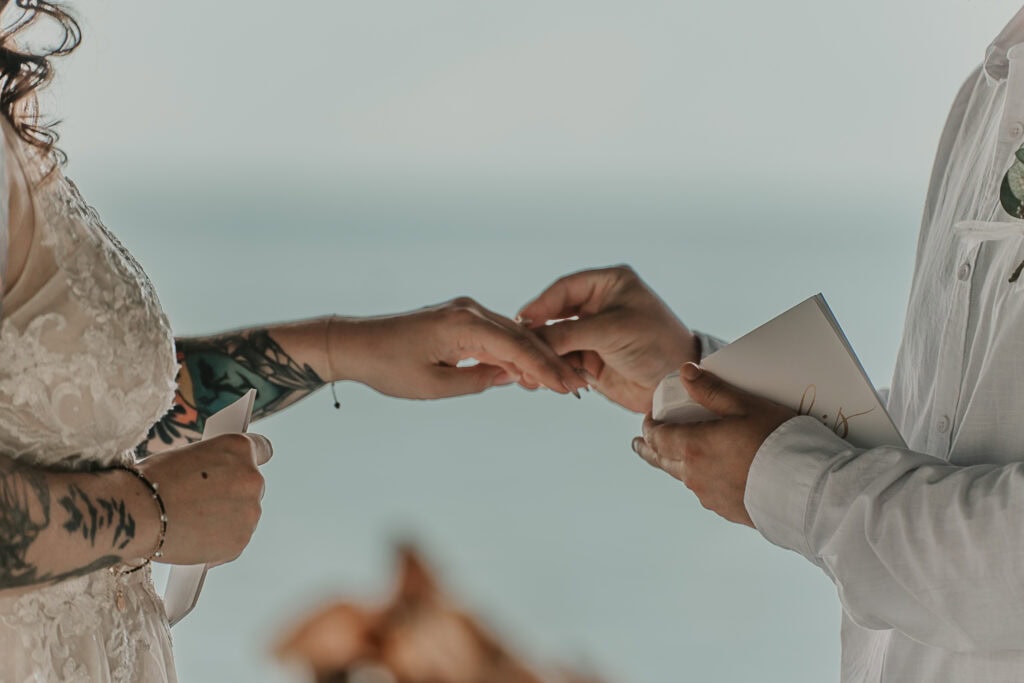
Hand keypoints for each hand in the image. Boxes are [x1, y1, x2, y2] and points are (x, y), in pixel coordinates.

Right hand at [138, 433, 271, 564]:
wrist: (135, 513)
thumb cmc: (150, 481)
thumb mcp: (187, 457)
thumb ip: (212, 467)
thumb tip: (216, 481)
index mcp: (239, 448)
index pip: (262, 450)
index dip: (249, 461)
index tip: (243, 469)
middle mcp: (252, 477)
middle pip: (251, 488)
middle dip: (231, 496)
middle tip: (203, 504)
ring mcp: (250, 511)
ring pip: (243, 516)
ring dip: (225, 520)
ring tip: (191, 524)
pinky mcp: (240, 540)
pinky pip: (232, 542)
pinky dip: (217, 544)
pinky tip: (192, 540)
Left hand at [334, 298, 587, 399]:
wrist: (356, 344)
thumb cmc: (389, 366)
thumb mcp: (435, 386)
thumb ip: (477, 381)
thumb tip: (509, 376)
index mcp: (463, 324)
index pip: (516, 346)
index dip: (545, 368)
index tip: (567, 386)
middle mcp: (469, 310)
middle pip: (520, 337)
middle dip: (549, 362)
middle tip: (576, 385)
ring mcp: (464, 311)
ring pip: (510, 335)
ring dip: (533, 359)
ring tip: (560, 382)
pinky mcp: (459, 319)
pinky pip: (494, 335)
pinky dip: (512, 354)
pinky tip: (528, 373)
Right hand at [518, 265, 698, 412]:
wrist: (675, 385)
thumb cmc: (656, 345)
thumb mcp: (611, 331)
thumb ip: (568, 333)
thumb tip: (530, 338)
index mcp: (609, 284)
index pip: (565, 289)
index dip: (541, 305)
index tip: (522, 321)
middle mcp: (599, 305)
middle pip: (555, 314)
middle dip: (539, 332)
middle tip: (520, 346)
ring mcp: (593, 333)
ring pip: (556, 340)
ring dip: (544, 354)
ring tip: (529, 367)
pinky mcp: (590, 358)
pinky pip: (562, 360)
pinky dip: (552, 368)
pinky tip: (542, 377)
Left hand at [631, 363, 793, 525]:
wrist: (807, 491)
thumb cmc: (778, 442)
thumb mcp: (746, 407)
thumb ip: (712, 391)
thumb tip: (684, 371)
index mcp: (693, 447)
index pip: (657, 437)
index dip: (649, 426)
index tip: (650, 418)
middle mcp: (694, 475)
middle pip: (661, 460)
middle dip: (649, 448)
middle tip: (641, 443)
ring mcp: (709, 496)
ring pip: (682, 477)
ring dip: (675, 464)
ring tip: (675, 457)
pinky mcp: (726, 510)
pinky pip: (704, 492)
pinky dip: (700, 480)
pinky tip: (709, 475)